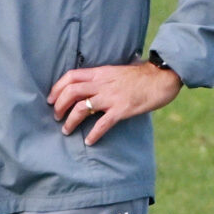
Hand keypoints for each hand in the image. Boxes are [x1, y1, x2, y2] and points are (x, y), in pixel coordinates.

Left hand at [49, 60, 179, 145]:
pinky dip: (94, 133)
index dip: (57, 87)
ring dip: (71, 120)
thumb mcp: (117, 71)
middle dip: (59, 105)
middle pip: (71, 91)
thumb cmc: (141, 76)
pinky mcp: (122, 109)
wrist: (162, 77)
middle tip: (56, 117)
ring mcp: (112, 96)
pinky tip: (89, 141)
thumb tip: (89, 86)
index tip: (51, 99)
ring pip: (82, 107)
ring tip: (67, 131)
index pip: (71, 76)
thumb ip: (102, 78)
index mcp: (100, 73)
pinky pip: (103, 123)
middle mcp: (103, 84)